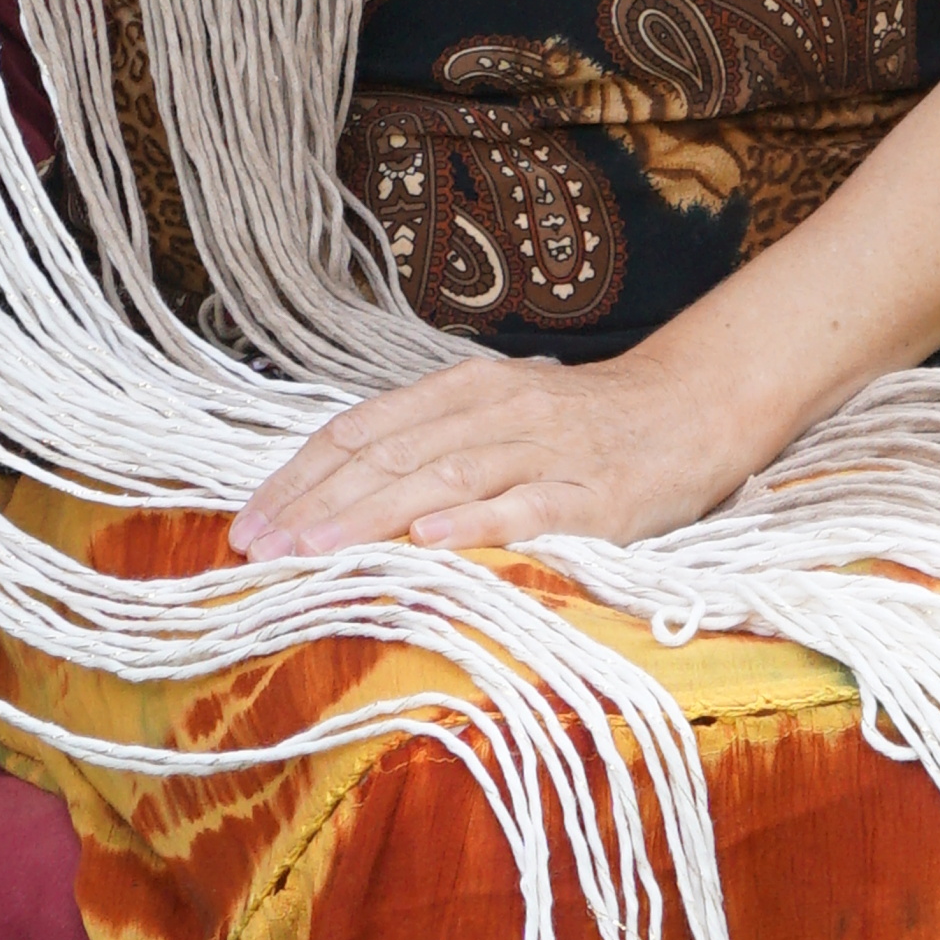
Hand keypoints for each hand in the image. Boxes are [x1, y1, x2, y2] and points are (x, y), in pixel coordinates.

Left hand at [229, 348, 746, 559]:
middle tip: (256, 550)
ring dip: (373, 516)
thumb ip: (429, 439)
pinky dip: (478, 524)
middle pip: (392, 455)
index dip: (301, 475)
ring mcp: (548, 453)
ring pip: (445, 479)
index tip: (246, 522)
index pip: (363, 429)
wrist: (693, 407)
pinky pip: (530, 509)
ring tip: (316, 551)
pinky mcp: (598, 498)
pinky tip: (432, 542)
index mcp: (466, 388)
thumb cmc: (583, 421)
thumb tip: (336, 484)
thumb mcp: (498, 412)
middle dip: (316, 506)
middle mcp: (499, 410)